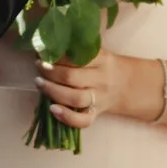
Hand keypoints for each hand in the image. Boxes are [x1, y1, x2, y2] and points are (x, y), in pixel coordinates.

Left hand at [35, 45, 158, 135]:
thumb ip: (79, 50)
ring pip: (75, 98)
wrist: (127, 85)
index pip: (79, 58)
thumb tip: (49, 46)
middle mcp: (102, 80)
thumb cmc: (105, 66)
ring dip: (53, 91)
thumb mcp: (98, 53)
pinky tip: (52, 109)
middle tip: (39, 67)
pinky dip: (67, 118)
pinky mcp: (97, 114)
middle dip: (51, 73)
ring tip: (39, 83)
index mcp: (103, 60)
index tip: (45, 53)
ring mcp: (99, 99)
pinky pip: (84, 121)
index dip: (59, 57)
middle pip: (73, 78)